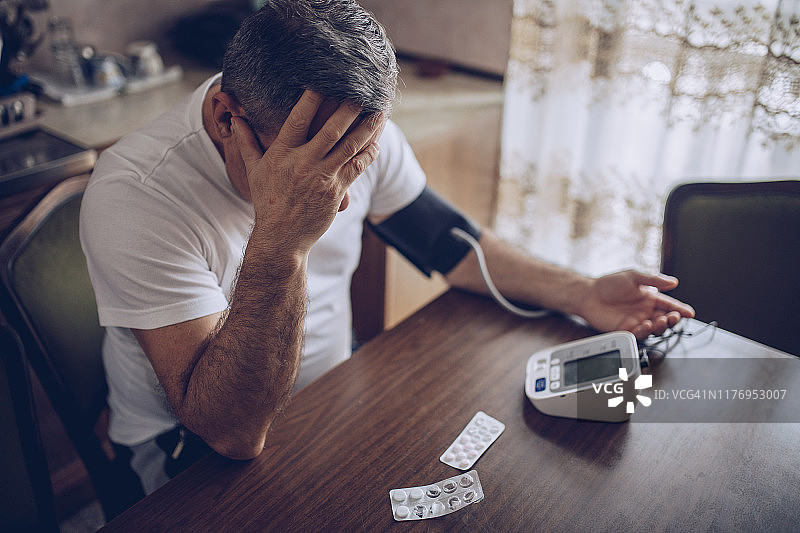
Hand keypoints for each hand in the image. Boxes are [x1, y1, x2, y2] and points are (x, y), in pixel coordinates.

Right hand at [232, 90, 385, 252]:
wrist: (281, 238)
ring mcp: (322, 177)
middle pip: (332, 130)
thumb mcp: (254, 171)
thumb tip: (235, 119)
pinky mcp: (336, 192)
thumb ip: (247, 142)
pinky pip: (357, 167)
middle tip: (363, 90)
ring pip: (350, 146)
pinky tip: (376, 141)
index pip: (299, 119)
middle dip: (350, 109)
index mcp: (283, 154)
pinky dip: (368, 153)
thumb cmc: (267, 202)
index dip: (312, 98)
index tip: (324, 80)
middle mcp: (303, 163)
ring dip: (368, 128)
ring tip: (380, 111)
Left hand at [576, 270, 694, 338]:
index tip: (689, 313)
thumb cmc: (609, 284)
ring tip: (658, 321)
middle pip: (665, 320)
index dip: (680, 310)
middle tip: (672, 317)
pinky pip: (639, 335)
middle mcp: (645, 311)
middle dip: (672, 320)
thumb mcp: (633, 277)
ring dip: (659, 327)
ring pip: (654, 329)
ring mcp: (636, 322)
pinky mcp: (626, 330)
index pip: (670, 305)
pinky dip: (644, 332)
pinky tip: (644, 326)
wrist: (588, 294)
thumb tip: (674, 282)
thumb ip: (653, 280)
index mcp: (650, 298)